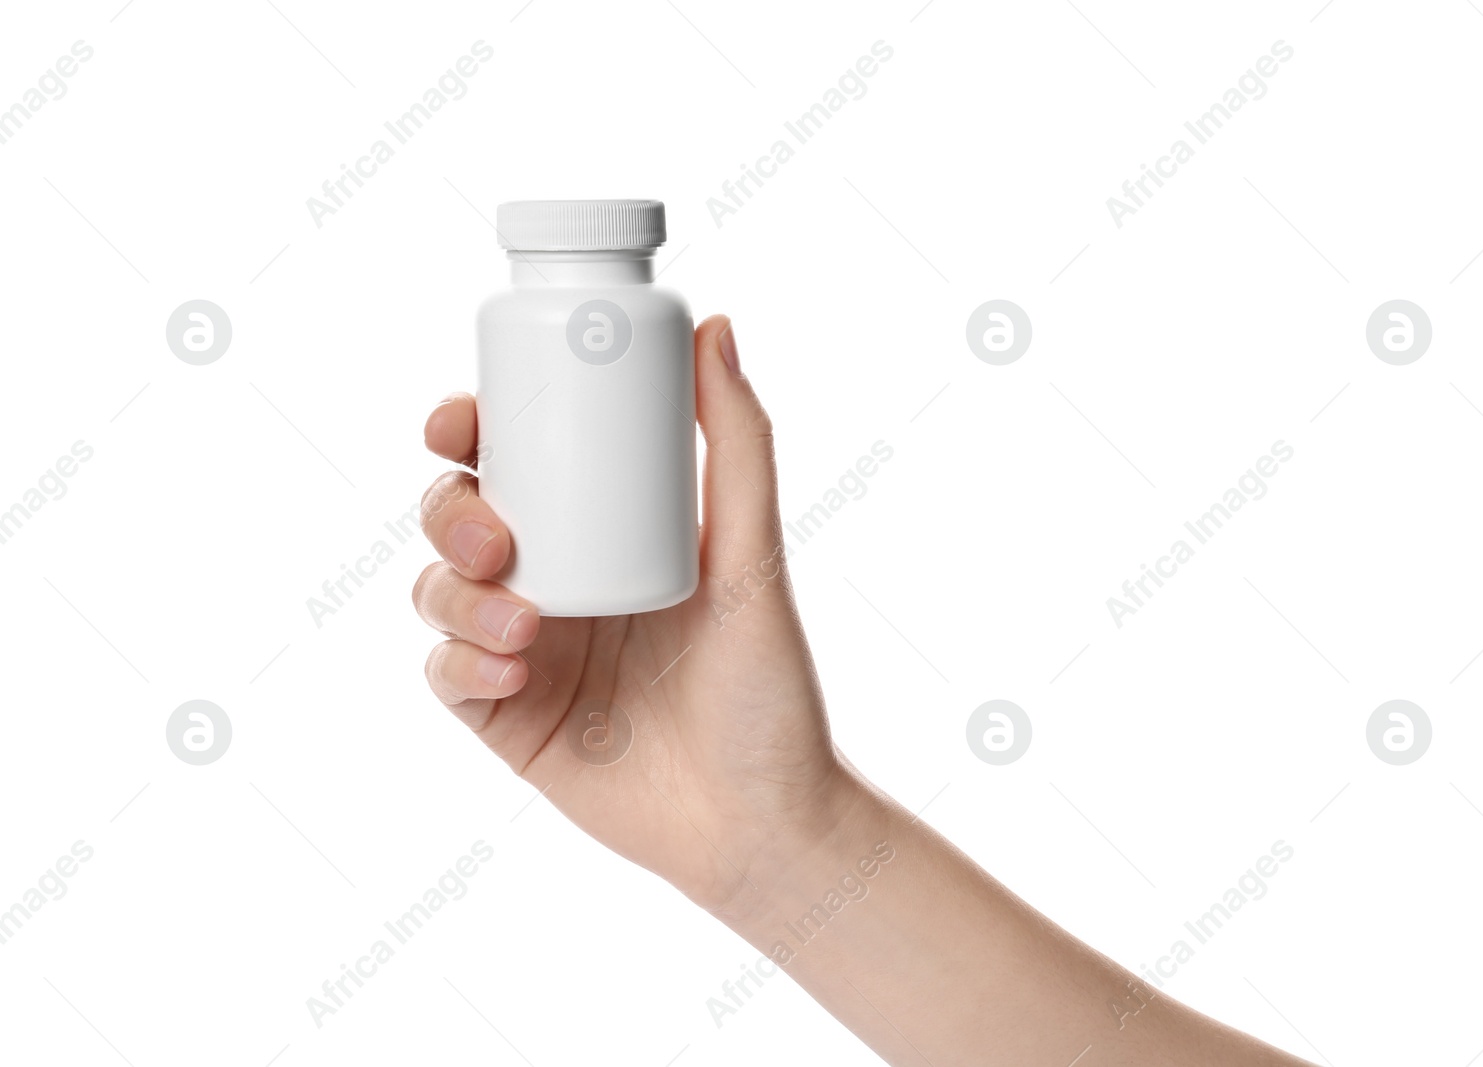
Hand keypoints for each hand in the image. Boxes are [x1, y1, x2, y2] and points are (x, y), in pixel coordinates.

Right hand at [412, 315, 850, 913]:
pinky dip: (461, 661)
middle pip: (459, 516)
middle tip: (495, 536)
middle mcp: (554, 578)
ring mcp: (523, 648)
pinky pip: (446, 672)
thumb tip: (717, 327)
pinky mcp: (503, 716)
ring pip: (438, 590)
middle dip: (451, 513)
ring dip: (455, 592)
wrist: (760, 822)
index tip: (460, 419)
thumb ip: (740, 445)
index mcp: (604, 529)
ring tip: (521, 622)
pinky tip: (510, 669)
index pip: (518, 458)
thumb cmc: (767, 690)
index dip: (470, 429)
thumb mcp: (754, 559)